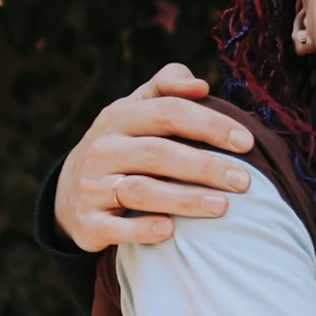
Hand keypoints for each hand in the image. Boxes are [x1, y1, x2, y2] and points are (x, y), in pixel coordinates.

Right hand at [55, 63, 257, 251]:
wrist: (69, 192)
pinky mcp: (87, 223)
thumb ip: (168, 87)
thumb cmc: (122, 144)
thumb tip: (201, 85)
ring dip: (185, 199)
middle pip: (158, 153)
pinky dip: (143, 229)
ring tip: (223, 206)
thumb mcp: (136, 109)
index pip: (169, 112)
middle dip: (205, 166)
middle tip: (245, 181)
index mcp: (119, 116)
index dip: (210, 124)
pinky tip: (171, 230)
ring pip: (141, 191)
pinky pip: (116, 228)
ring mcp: (91, 186)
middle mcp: (102, 149)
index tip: (247, 142)